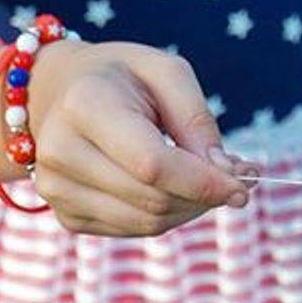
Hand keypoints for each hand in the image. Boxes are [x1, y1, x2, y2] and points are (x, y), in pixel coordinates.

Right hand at [27, 41, 254, 236]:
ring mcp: (56, 189)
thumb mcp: (166, 72)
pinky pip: (134, 229)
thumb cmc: (122, 78)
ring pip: (148, 223)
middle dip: (205, 195)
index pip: (152, 165)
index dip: (204, 182)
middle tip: (235, 175)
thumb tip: (226, 173)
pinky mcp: (66, 215)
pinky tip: (173, 186)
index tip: (245, 185)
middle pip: (154, 199)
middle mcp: (60, 151)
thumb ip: (197, 120)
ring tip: (205, 178)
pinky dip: (167, 214)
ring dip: (190, 207)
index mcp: (85, 105)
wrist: (59, 92)